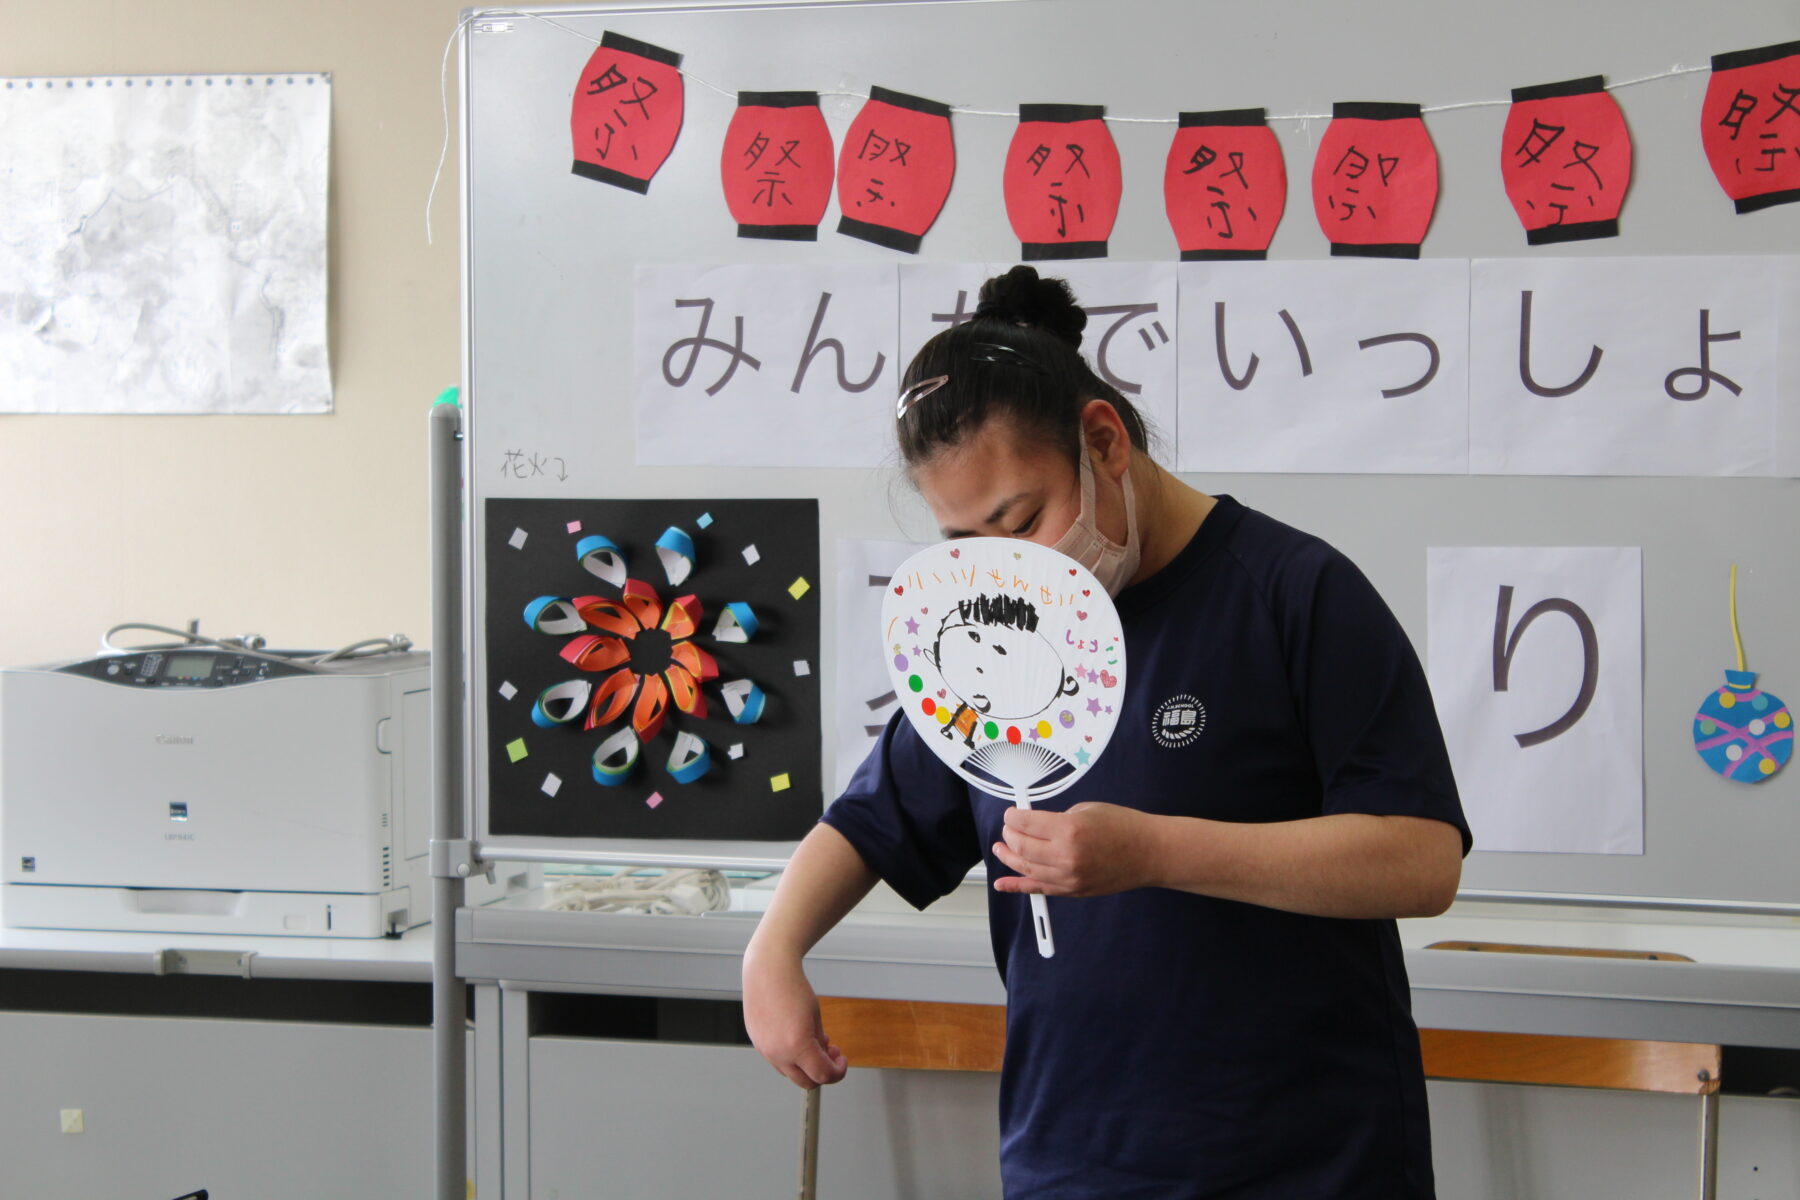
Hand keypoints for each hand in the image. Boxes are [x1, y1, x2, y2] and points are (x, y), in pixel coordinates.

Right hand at [741, 952, 847, 1089]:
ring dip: (804, 1065)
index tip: (841, 1062)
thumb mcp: (816, 1016)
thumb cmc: (792, 987)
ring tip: (814, 1042)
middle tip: (831, 1055)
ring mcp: (764, 1050)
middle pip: (805, 1081)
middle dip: (822, 1072)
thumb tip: (822, 1057)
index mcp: (797, 1045)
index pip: (822, 1075)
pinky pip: (776, 1059)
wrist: (767, 970)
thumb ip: (819, 1042)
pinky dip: (790, 1056)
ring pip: (789, 1072)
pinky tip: (796, 1037)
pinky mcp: (757, 1043)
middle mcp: (778, 1053)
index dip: (837, 1072)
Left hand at [992, 802, 1162, 897]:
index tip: (1011, 814)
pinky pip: (1039, 889)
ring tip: (1000, 849)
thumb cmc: (1124, 827)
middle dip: (1009, 836)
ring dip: (1009, 857)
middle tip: (1008, 829)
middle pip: (1021, 846)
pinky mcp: (1073, 890)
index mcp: (1068, 830)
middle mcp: (1065, 856)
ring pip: (1026, 868)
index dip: (1012, 817)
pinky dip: (1017, 886)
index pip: (1025, 824)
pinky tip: (1002, 884)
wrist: (1149, 853)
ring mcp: (1068, 877)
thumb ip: (1058, 819)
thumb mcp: (1086, 810)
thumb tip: (1036, 825)